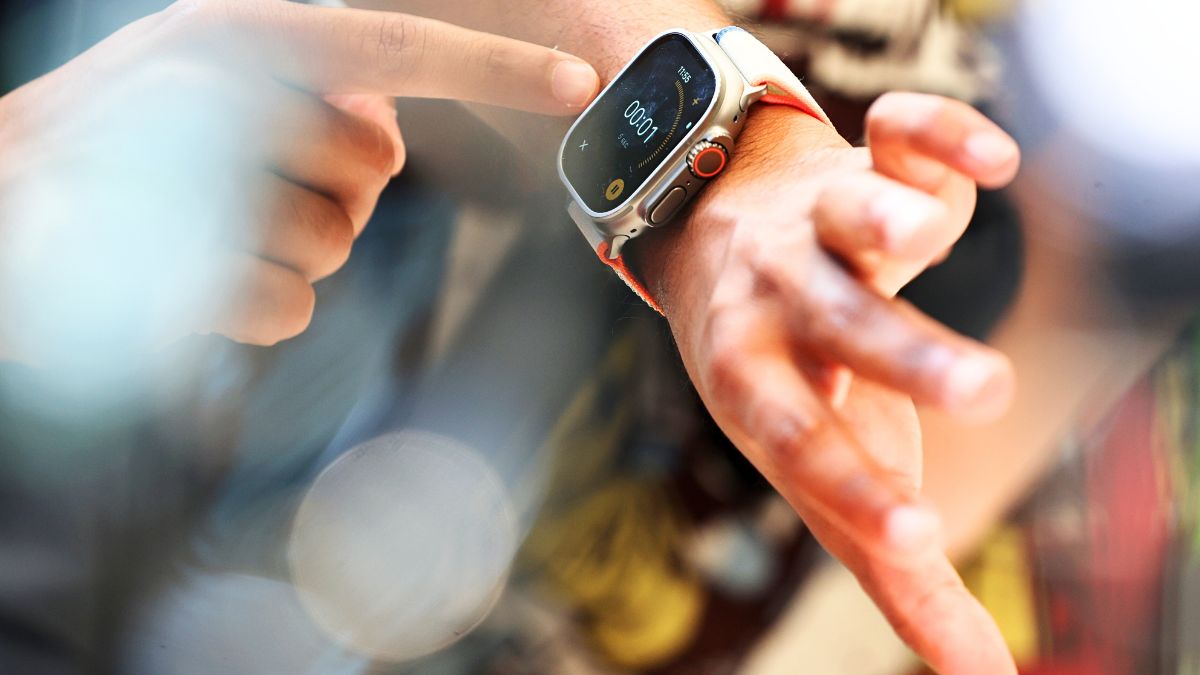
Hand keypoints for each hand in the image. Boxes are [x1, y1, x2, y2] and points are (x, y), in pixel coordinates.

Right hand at [0, 0, 597, 363]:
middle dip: (335, 189)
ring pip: (334, 240)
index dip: (495, 64)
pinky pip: (289, 304)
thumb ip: (312, 94)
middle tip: (243, 186)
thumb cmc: (119, 153)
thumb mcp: (211, 87)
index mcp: (241, 32)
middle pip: (374, 164)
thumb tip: (383, 132)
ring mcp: (190, 173)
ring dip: (286, 249)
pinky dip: (252, 306)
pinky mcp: (171, 268)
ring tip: (199, 228)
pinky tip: (186, 279)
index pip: (395, 45)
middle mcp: (221, 85)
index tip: (581, 80)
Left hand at [640, 93, 1020, 672]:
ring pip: (847, 220)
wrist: (720, 235)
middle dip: (903, 354)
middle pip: (838, 327)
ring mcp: (818, 229)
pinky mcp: (859, 165)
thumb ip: (895, 564)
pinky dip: (938, 139)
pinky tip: (990, 163)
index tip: (917, 539)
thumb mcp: (827, 465)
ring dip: (886, 220)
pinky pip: (894, 137)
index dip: (853, 488)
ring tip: (920, 236)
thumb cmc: (789, 374)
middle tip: (986, 390)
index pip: (801, 444)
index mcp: (763, 387)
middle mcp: (783, 304)